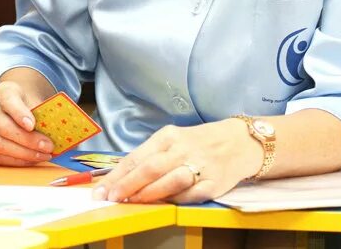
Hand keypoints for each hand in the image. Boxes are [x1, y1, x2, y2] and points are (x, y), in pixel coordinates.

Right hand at [0, 81, 54, 166]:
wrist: (16, 105)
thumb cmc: (29, 104)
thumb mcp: (37, 100)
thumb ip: (45, 114)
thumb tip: (58, 132)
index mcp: (4, 91)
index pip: (8, 100)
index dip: (19, 114)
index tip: (32, 125)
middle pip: (4, 127)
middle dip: (27, 140)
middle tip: (47, 147)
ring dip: (23, 154)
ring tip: (42, 156)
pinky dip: (16, 161)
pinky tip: (31, 160)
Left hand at [92, 120, 261, 203]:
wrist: (239, 142)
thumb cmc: (197, 143)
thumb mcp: (172, 141)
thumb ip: (149, 157)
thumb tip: (120, 178)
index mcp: (167, 136)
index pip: (137, 157)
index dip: (117, 175)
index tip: (102, 189)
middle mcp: (182, 149)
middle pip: (150, 168)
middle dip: (127, 185)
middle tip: (112, 198)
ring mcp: (200, 165)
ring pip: (170, 180)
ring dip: (149, 193)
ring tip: (132, 201)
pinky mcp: (215, 182)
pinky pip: (192, 194)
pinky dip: (176, 200)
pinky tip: (163, 204)